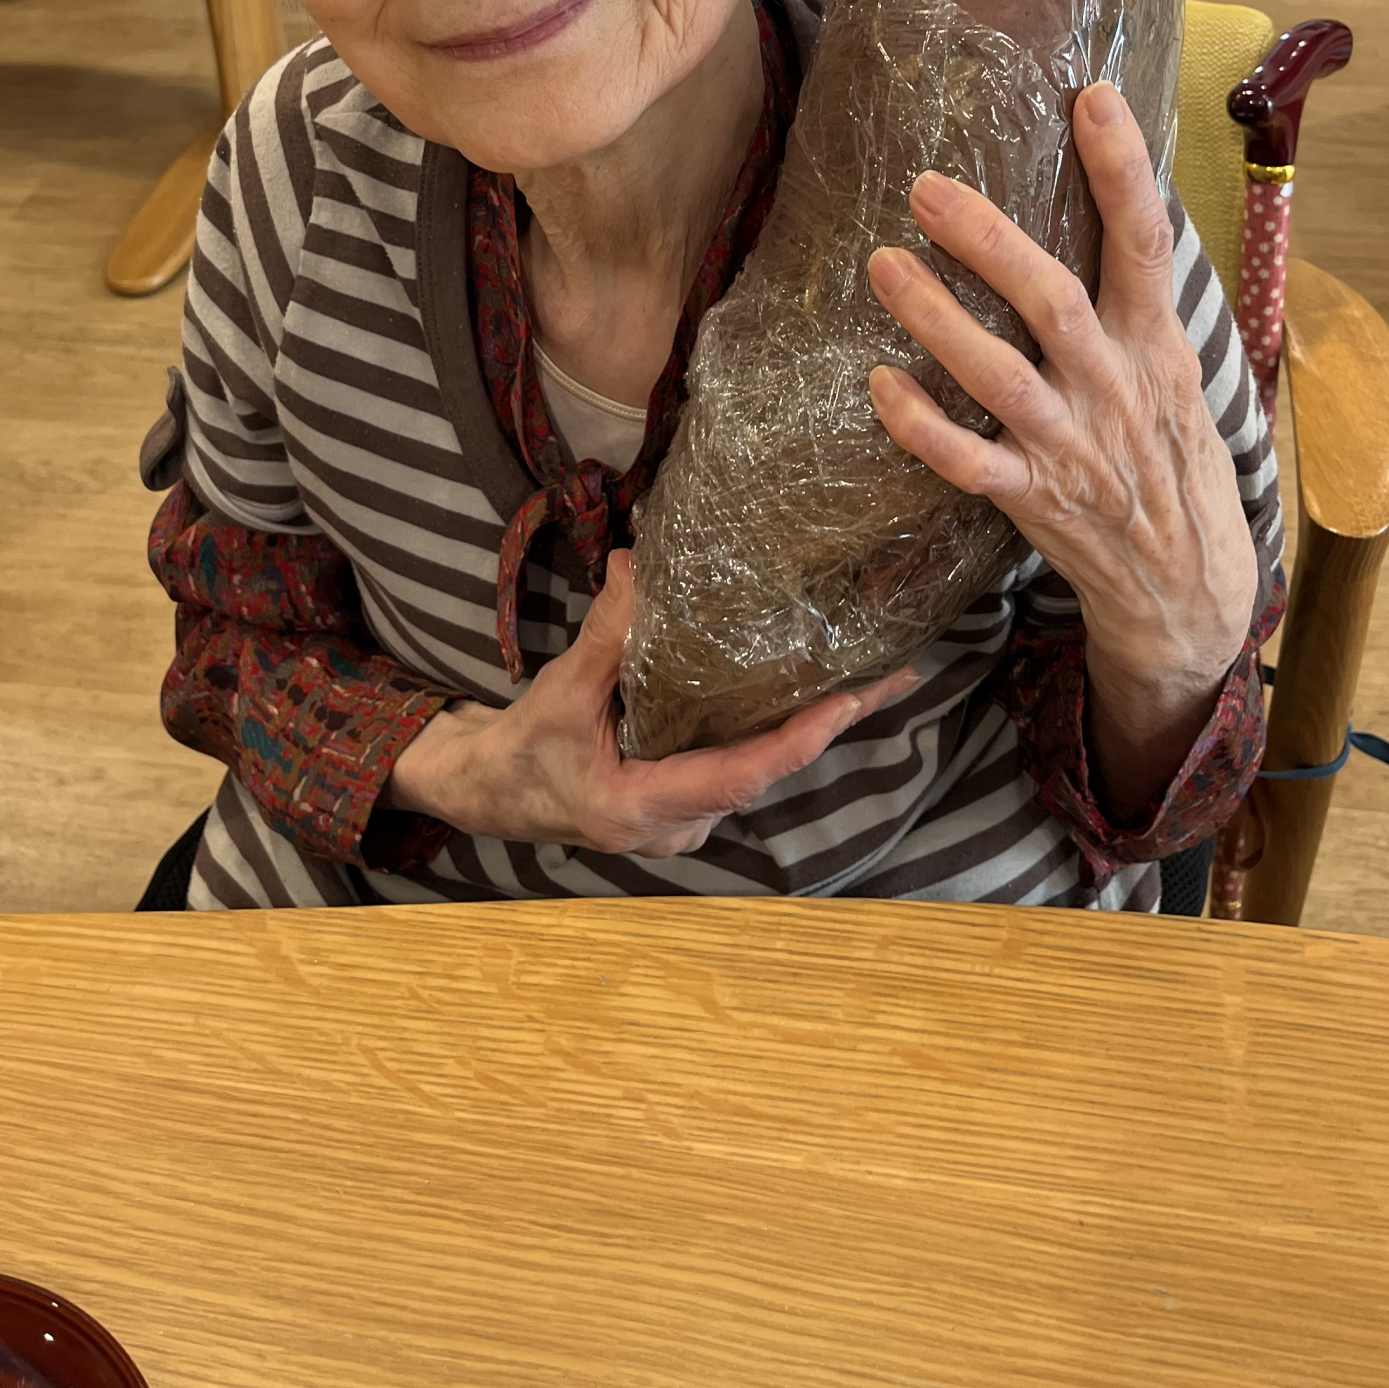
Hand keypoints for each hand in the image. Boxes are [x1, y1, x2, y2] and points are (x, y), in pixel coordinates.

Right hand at [385, 550, 917, 856]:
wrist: (490, 792)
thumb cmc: (523, 750)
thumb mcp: (562, 692)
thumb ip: (605, 635)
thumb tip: (638, 563)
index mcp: (646, 808)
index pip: (740, 776)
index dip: (798, 740)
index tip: (847, 703)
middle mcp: (680, 824)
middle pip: (769, 771)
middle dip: (831, 723)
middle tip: (897, 677)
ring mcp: (687, 817)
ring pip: (761, 769)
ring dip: (813, 724)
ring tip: (874, 677)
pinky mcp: (686, 799)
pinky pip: (744, 763)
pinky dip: (780, 727)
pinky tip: (811, 689)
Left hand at [864, 81, 1259, 811]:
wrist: (1189, 589)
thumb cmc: (1170, 458)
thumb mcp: (1176, 372)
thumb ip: (1137, 301)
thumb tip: (1108, 195)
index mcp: (1157, 345)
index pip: (1147, 244)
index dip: (1123, 170)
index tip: (1092, 97)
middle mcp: (1115, 388)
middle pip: (1053, 301)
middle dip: (989, 240)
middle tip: (924, 185)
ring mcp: (1072, 447)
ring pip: (1000, 377)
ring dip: (937, 320)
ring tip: (883, 265)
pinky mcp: (1034, 500)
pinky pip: (968, 463)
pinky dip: (923, 426)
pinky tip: (878, 385)